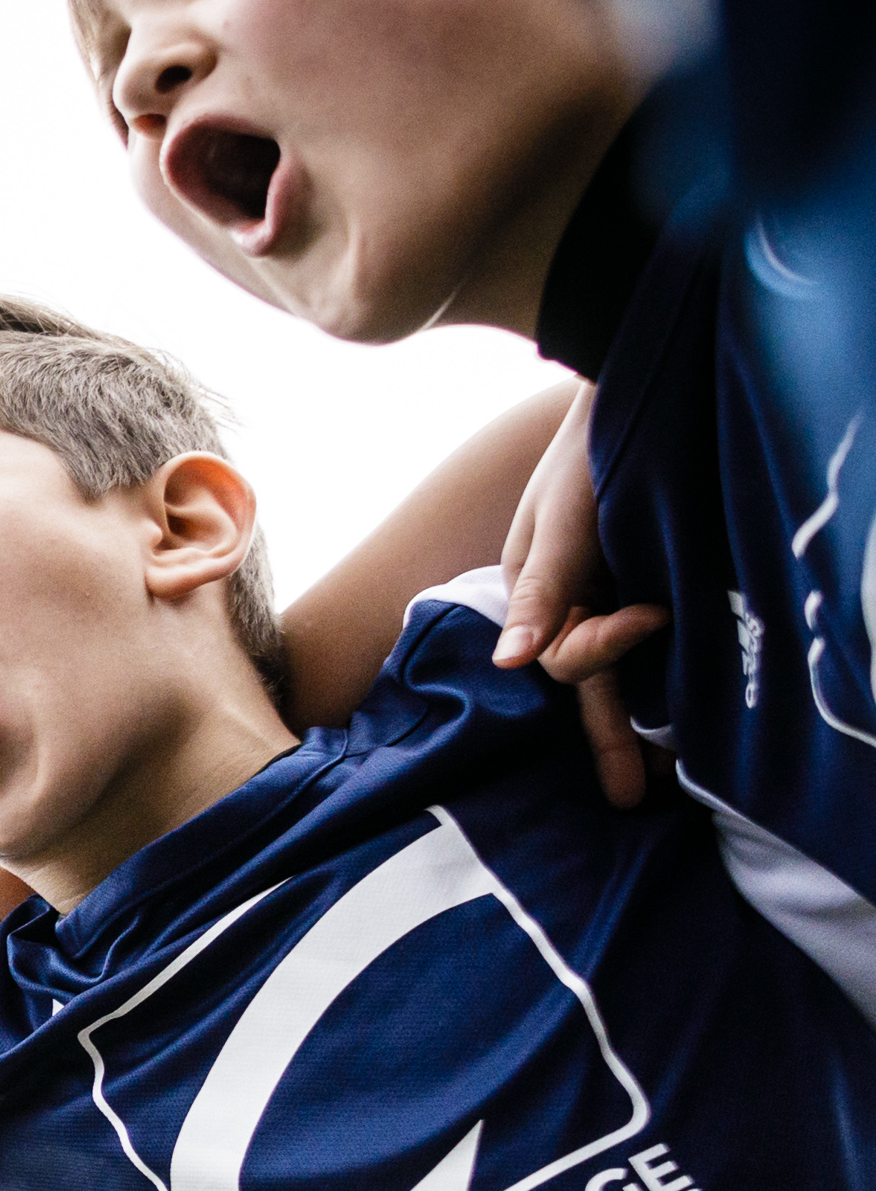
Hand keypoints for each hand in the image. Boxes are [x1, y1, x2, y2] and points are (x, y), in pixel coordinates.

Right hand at [495, 389, 661, 808]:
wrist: (641, 394)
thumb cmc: (590, 455)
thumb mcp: (561, 523)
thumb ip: (540, 592)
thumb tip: (508, 665)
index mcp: (538, 596)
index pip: (566, 654)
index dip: (606, 647)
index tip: (650, 611)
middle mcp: (571, 605)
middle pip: (589, 683)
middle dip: (609, 739)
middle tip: (629, 795)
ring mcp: (606, 596)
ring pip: (618, 671)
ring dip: (637, 715)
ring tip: (663, 770)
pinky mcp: (643, 583)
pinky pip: (647, 645)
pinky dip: (655, 673)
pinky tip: (682, 706)